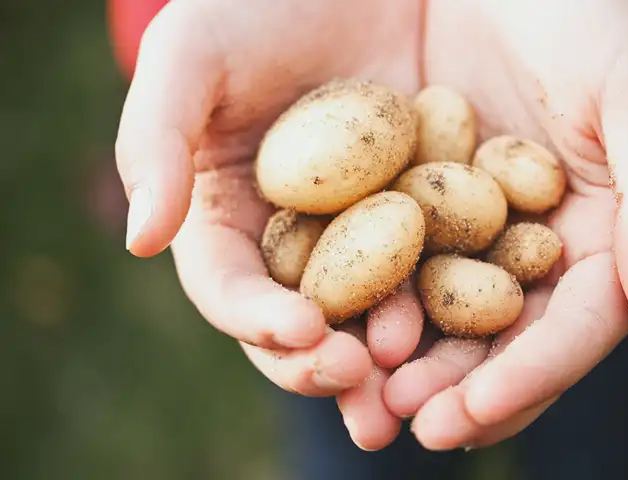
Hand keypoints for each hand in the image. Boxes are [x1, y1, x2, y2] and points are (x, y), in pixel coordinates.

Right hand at [114, 0, 426, 450]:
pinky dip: (452, 301)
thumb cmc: (258, 7)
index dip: (256, 318)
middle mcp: (294, 242)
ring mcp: (362, 235)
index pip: (230, 287)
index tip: (298, 329)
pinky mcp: (425, 216)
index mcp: (228, 220)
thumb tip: (141, 240)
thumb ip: (154, 140)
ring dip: (390, 359)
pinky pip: (439, 266)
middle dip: (323, 362)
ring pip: (371, 312)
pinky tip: (474, 322)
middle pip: (301, 322)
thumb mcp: (192, 55)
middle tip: (358, 379)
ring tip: (412, 384)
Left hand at [382, 0, 627, 449]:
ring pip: (439, 313)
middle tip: (405, 421)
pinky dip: (367, 297)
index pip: (571, 329)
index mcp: (596, 237)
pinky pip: (390, 257)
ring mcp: (471, 228)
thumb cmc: (592, 19)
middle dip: (455, 388)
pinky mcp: (416, 200)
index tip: (472, 416)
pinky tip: (333, 325)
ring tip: (361, 392)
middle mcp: (532, 245)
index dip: (528, 378)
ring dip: (404, 360)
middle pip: (499, 338)